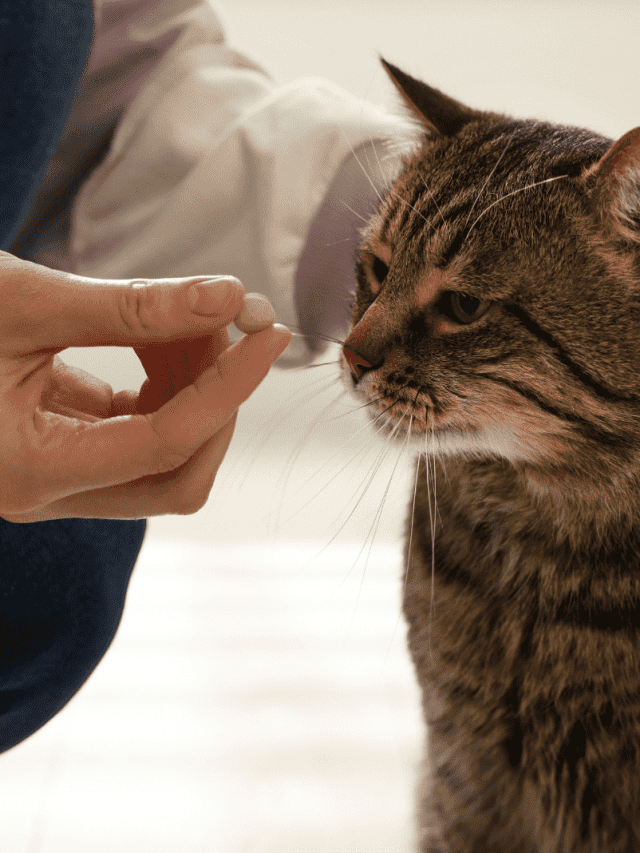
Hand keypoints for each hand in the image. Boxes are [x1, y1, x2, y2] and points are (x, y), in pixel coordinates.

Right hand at [0, 252, 290, 521]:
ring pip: (164, 458)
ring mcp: (55, 478)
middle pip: (176, 477)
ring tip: (187, 315)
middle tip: (225, 321)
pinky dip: (164, 385)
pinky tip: (159, 335)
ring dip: (193, 388)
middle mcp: (45, 491)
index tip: (269, 331)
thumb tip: (230, 295)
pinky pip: (139, 431)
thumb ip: (130, 306)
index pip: (165, 444)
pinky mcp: (63, 450)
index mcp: (28, 468)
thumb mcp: (22, 302)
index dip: (228, 387)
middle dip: (215, 399)